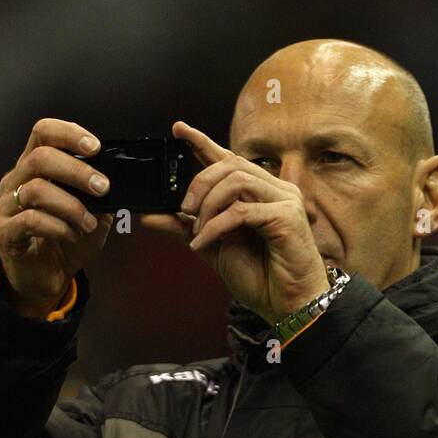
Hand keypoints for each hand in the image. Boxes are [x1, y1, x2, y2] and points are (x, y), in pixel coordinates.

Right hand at [0, 118, 115, 316]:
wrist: (48, 280)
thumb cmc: (67, 242)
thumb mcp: (93, 215)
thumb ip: (99, 196)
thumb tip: (116, 179)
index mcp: (34, 168)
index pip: (43, 133)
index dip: (68, 134)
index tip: (95, 148)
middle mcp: (15, 181)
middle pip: (40, 158)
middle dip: (77, 172)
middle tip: (102, 188)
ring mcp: (6, 206)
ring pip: (36, 190)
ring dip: (71, 206)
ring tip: (88, 224)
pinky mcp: (4, 233)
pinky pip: (30, 220)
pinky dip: (58, 227)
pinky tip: (72, 235)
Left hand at [140, 121, 329, 324]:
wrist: (287, 306)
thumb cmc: (260, 278)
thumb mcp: (213, 248)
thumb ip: (184, 228)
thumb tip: (150, 216)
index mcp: (259, 193)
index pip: (229, 159)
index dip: (203, 142)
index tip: (178, 130)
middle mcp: (274, 190)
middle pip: (229, 165)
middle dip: (199, 183)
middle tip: (183, 209)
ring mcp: (284, 201)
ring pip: (236, 181)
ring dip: (208, 204)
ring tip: (197, 229)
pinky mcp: (286, 217)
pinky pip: (241, 211)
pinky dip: (216, 226)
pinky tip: (204, 241)